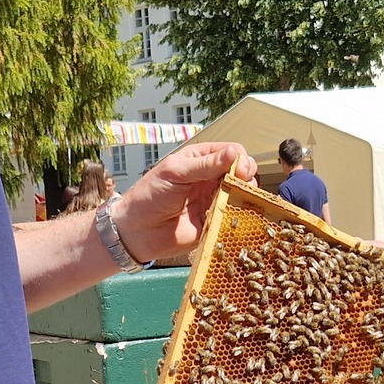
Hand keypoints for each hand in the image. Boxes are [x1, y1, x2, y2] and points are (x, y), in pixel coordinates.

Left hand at [112, 141, 257, 262]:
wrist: (137, 231)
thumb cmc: (150, 195)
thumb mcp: (176, 172)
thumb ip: (205, 165)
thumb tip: (234, 153)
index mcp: (201, 160)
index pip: (232, 153)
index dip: (240, 160)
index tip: (239, 170)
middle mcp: (210, 179)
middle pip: (242, 173)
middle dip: (246, 177)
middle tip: (240, 185)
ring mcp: (214, 200)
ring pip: (241, 195)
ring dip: (244, 197)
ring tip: (236, 201)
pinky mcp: (214, 222)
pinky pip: (233, 218)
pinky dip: (238, 216)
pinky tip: (232, 216)